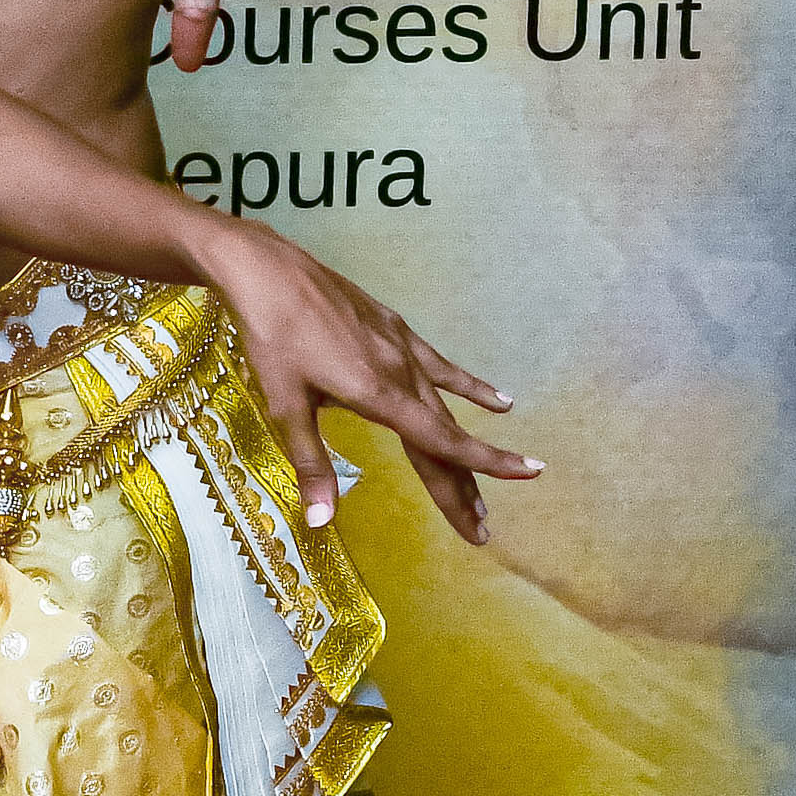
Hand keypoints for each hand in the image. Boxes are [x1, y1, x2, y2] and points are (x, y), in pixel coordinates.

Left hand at [195, 217, 539, 545]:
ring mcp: (400, 348)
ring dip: (466, 445)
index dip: (482, 466)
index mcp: (379, 395)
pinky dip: (469, 386)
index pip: (441, 443)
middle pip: (443, 436)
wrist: (268, 270)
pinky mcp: (393, 328)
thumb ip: (311, 463)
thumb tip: (320, 522)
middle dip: (464, 483)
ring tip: (492, 478)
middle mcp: (400, 373)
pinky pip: (440, 366)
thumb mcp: (284, 405)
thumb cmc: (271, 338)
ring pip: (443, 406)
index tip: (526, 476)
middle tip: (483, 525)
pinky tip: (500, 401)